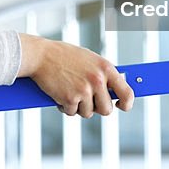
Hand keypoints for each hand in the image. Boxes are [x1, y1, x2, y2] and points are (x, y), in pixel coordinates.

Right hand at [18, 34, 134, 117]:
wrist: (41, 55)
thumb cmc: (64, 56)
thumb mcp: (89, 59)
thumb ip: (102, 74)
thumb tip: (114, 91)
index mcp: (106, 68)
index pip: (127, 93)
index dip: (127, 104)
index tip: (121, 106)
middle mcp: (97, 80)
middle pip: (107, 109)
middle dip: (97, 108)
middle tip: (87, 101)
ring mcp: (84, 90)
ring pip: (88, 113)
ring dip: (79, 107)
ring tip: (70, 92)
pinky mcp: (70, 99)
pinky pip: (72, 112)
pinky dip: (65, 107)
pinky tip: (60, 94)